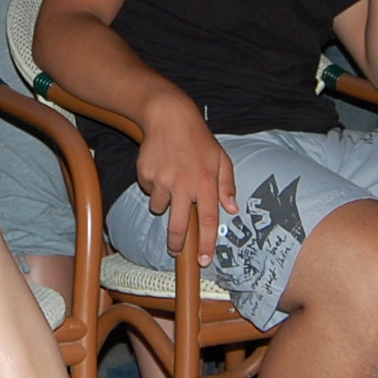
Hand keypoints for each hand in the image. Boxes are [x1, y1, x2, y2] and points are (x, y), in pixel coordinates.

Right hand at [137, 99, 235, 266]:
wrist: (169, 117)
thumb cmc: (198, 139)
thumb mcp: (221, 158)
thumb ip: (227, 185)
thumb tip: (232, 209)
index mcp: (206, 183)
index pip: (209, 221)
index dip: (207, 244)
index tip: (204, 261)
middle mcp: (184, 185)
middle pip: (179, 226)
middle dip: (177, 243)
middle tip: (176, 250)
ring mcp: (163, 180)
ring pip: (159, 207)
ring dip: (163, 203)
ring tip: (169, 182)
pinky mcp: (145, 175)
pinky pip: (148, 189)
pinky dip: (152, 184)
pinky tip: (160, 167)